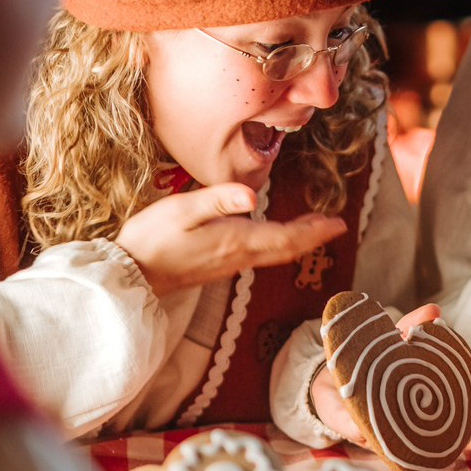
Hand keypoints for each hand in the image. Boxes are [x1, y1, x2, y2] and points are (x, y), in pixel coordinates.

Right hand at [115, 184, 344, 296]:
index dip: (314, 231)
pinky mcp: (220, 265)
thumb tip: (252, 195)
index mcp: (235, 241)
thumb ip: (217, 201)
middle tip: (337, 226)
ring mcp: (230, 263)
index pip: (285, 238)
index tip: (338, 224)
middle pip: (286, 249)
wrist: (132, 275)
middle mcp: (239, 257)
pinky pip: (260, 255)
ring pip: (275, 253)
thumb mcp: (181, 211)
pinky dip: (279, 245)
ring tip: (316, 228)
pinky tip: (277, 237)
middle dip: (314, 237)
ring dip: (298, 241)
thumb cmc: (152, 238)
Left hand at [310, 303, 470, 450]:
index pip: (456, 391)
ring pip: (436, 448)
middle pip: (456, 426)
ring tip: (454, 470)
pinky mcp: (388, 448)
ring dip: (448, 459)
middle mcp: (422, 413)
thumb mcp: (385, 343)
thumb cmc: (363, 363)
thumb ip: (408, 328)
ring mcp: (407, 432)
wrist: (328, 386)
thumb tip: (434, 309)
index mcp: (425, 387)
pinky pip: (409, 464)